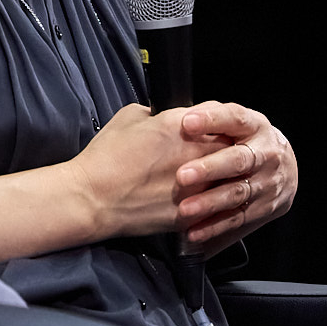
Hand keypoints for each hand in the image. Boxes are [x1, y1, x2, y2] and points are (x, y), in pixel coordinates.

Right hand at [64, 103, 228, 241]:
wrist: (93, 199)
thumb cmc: (105, 158)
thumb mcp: (127, 118)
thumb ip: (155, 114)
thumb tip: (164, 117)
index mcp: (181, 126)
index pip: (222, 116)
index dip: (219, 122)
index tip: (215, 127)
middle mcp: (196, 154)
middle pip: (233, 146)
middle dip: (228, 149)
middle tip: (220, 153)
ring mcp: (199, 185)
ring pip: (232, 178)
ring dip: (226, 177)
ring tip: (216, 179)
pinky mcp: (195, 212)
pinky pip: (218, 206)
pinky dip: (214, 203)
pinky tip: (205, 202)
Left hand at [173, 103, 296, 254]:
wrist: (284, 166)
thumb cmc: (246, 141)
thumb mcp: (234, 124)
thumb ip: (210, 121)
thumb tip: (177, 118)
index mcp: (255, 126)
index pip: (234, 118)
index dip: (211, 120)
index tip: (186, 123)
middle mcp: (266, 154)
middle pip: (238, 160)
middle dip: (209, 168)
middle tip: (182, 176)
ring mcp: (268, 183)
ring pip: (237, 193)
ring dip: (210, 203)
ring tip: (185, 210)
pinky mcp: (265, 208)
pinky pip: (238, 219)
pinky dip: (215, 227)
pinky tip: (195, 232)